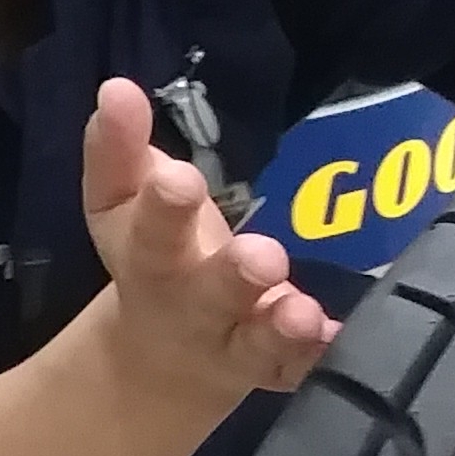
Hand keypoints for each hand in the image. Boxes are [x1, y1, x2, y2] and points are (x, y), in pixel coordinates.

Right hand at [83, 78, 340, 405]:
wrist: (164, 355)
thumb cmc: (153, 253)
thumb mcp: (123, 202)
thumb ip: (120, 146)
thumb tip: (117, 88)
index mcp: (147, 260)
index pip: (148, 231)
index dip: (162, 207)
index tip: (178, 178)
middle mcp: (191, 307)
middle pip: (208, 295)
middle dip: (233, 275)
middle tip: (263, 256)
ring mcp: (236, 343)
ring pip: (259, 342)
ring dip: (282, 327)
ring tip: (302, 312)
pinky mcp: (278, 366)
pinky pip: (303, 367)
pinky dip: (320, 356)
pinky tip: (338, 338)